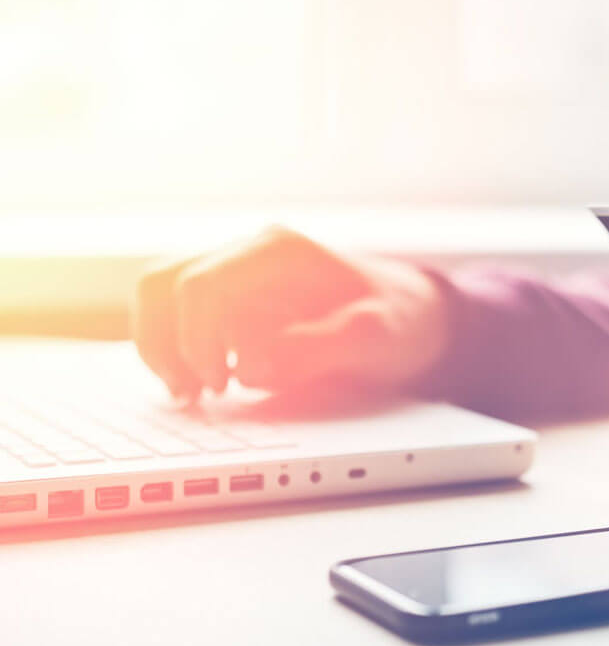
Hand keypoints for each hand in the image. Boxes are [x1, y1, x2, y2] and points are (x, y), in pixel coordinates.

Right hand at [133, 227, 448, 399]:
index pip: (201, 284)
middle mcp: (249, 252)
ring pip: (159, 294)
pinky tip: (199, 383)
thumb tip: (258, 364)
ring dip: (161, 345)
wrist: (412, 314)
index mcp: (278, 250)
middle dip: (167, 344)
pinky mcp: (231, 297)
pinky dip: (173, 348)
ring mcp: (236, 272)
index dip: (196, 340)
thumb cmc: (398, 319)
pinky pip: (175, 312)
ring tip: (190, 392)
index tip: (221, 384)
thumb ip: (323, 347)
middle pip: (164, 283)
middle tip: (195, 395)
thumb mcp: (378, 336)